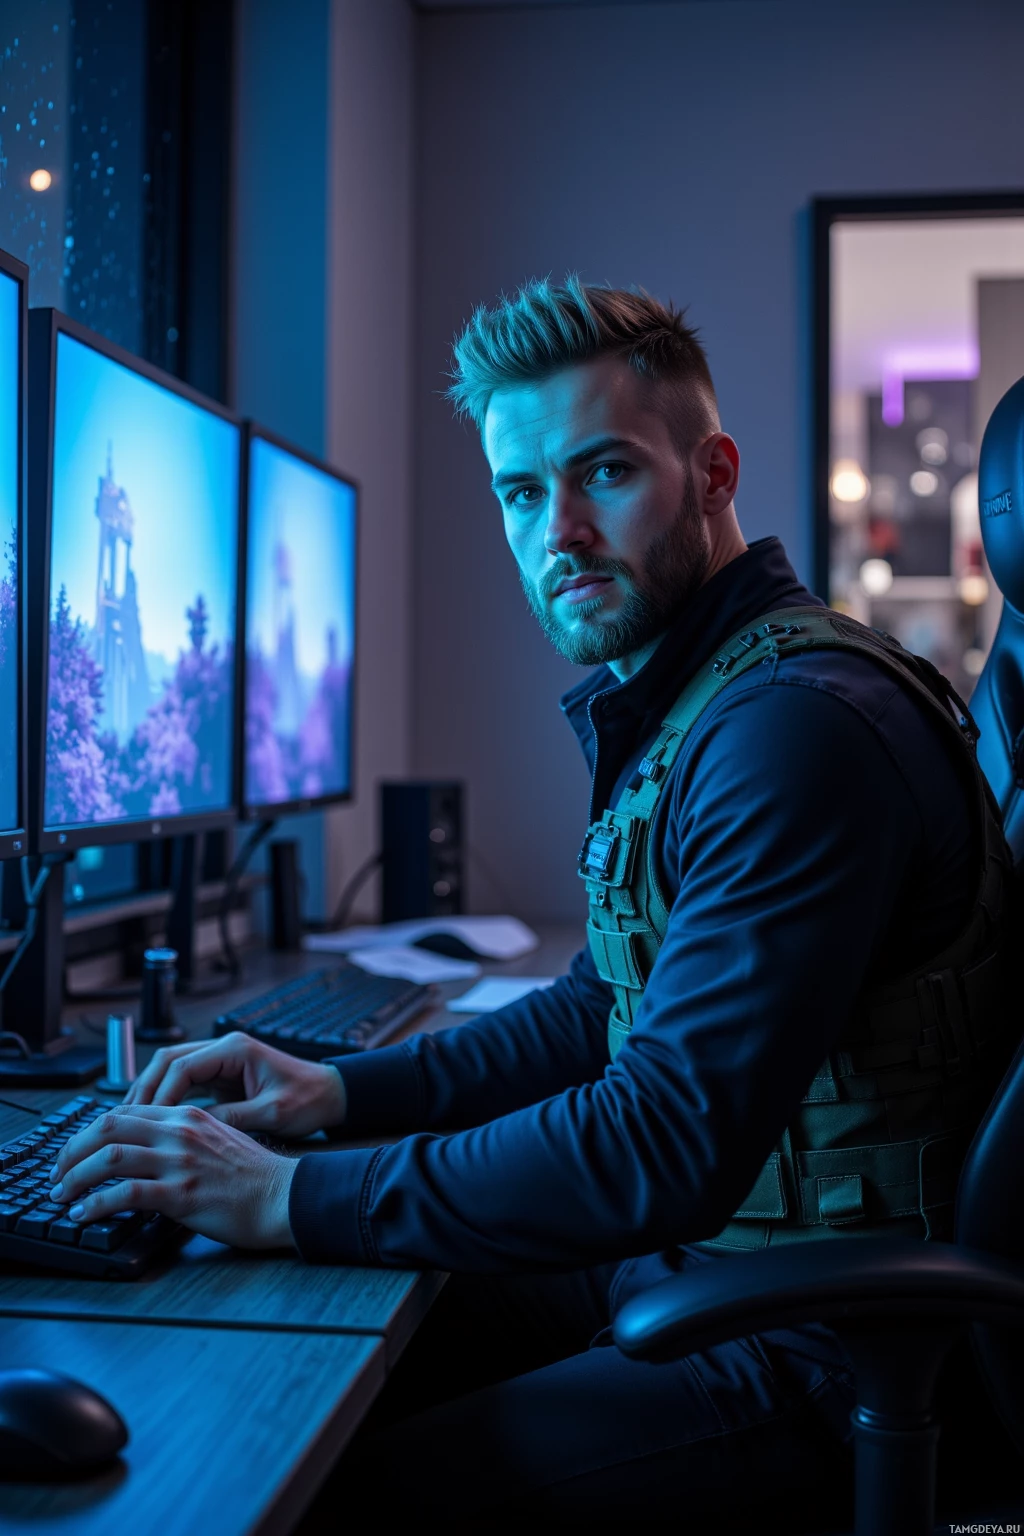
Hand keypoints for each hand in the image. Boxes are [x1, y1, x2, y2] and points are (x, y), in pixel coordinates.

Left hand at [49, 1103, 297, 1248]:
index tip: (74, 1154)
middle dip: (71, 1151)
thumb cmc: (255, 1176)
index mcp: (187, 1116)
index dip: (89, 1132)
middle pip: (108, 1127)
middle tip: (57, 1175)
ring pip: (110, 1157)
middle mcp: (180, 1131)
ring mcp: (180, 1161)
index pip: (124, 1113)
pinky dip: (96, 1204)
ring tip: (62, 1196)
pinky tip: (85, 1214)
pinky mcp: (182, 1193)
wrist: (285, 1196)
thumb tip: (146, 1149)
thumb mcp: (218, 1140)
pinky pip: (126, 1194)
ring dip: (76, 1177)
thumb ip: (182, 1137)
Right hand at [124, 1032, 346, 1136]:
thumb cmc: (308, 1099)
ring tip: (130, 1122)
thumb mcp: (273, 1113)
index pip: (182, 1066)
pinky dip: (165, 1100)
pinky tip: (152, 1122)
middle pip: (168, 1061)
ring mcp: (220, 1060)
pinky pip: (182, 1083)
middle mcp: (224, 1049)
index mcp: (236, 1050)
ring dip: (150, 1093)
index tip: (144, 1121)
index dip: (159, 1094)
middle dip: (143, 1089)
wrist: (330, 1094)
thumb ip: (233, 1119)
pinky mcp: (220, 1076)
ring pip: (170, 1070)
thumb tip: (193, 1130)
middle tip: (125, 1121)